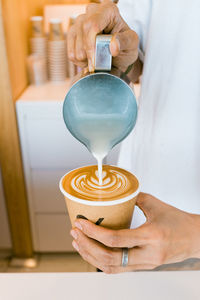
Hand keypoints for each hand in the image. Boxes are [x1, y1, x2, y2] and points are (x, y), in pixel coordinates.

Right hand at [67, 0, 138, 71]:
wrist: (118, 58)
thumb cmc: (126, 48)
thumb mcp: (132, 44)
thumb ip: (125, 42)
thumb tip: (113, 46)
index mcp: (108, 10)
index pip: (92, 23)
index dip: (90, 43)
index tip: (94, 59)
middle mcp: (92, 11)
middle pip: (82, 30)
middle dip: (87, 51)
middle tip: (97, 64)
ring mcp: (80, 22)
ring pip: (74, 40)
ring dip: (83, 57)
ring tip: (96, 61)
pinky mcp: (73, 34)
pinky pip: (70, 50)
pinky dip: (78, 60)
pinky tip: (89, 60)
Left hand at [70, 193, 199, 272]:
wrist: (195, 238)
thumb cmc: (178, 221)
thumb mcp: (156, 204)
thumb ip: (134, 198)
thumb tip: (114, 196)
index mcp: (151, 236)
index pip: (115, 239)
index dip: (93, 232)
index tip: (81, 223)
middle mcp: (148, 254)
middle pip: (109, 258)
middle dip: (87, 246)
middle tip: (75, 232)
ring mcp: (146, 264)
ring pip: (111, 267)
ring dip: (91, 256)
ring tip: (79, 243)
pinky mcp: (144, 266)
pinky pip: (119, 268)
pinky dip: (101, 261)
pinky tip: (93, 251)